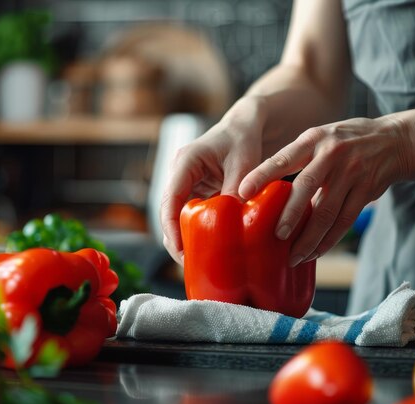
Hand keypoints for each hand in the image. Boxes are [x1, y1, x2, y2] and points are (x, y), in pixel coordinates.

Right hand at [160, 97, 265, 263]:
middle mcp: (180, 174)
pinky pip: (190, 215)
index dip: (171, 226)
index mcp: (186, 162)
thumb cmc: (243, 138)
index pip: (171, 198)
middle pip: (169, 212)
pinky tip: (206, 250)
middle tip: (189, 264)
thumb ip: (236, 190)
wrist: (244, 126)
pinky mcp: (195, 192)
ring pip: (177, 216)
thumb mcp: (244, 163)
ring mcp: (186, 183)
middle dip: (175, 239)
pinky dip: (196, 231)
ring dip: (184, 238)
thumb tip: (233, 223)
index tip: (179, 248)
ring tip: (196, 263)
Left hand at [239, 116, 410, 265]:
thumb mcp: (320, 137)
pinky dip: (328, 240)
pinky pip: (344, 222)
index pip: (283, 158)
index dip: (262, 175)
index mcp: (313, 139)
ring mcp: (351, 173)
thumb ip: (296, 157)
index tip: (242, 192)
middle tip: (275, 236)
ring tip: (293, 256)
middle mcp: (332, 154)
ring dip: (309, 238)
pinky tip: (315, 253)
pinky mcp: (366, 191)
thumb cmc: (345, 141)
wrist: (394, 141)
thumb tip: (261, 186)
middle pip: (306, 187)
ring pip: (327, 212)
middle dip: (289, 214)